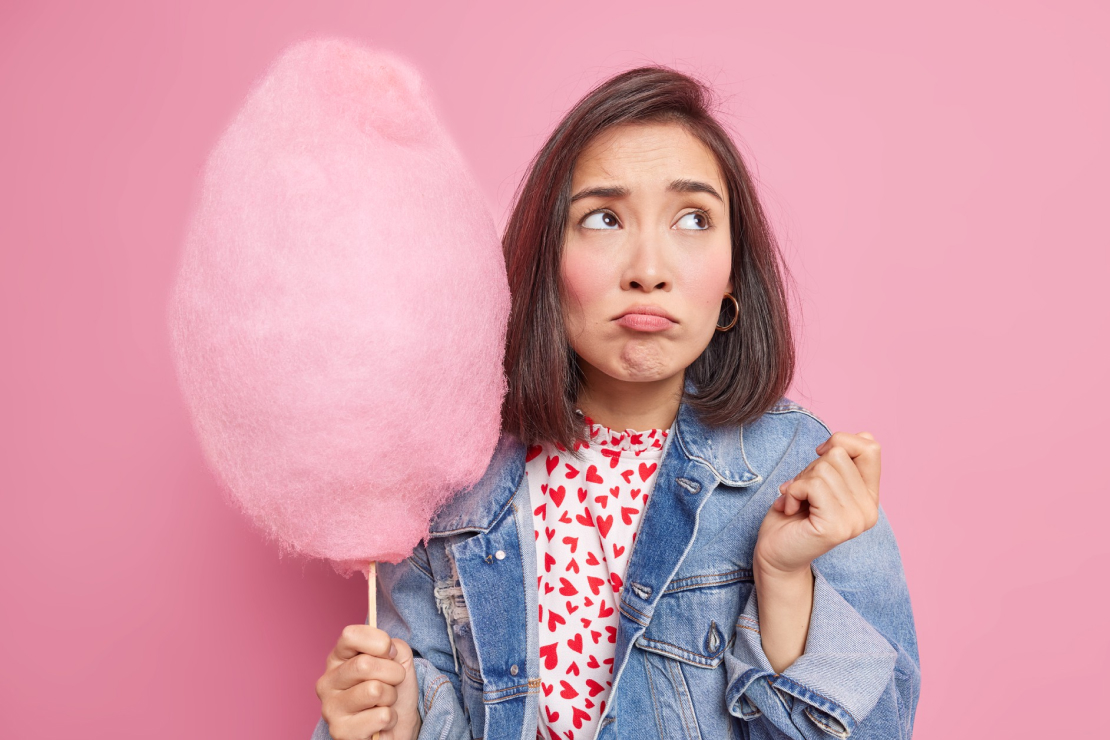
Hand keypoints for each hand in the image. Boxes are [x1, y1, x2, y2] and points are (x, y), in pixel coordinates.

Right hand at [316, 625, 421, 739]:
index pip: (350, 635)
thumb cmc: (394, 689)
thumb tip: (387, 650)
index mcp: (338, 658)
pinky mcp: (341, 732)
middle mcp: (327, 681)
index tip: (391, 654)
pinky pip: (381, 716)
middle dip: (392, 673)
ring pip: (374, 691)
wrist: (398, 726)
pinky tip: (380, 723)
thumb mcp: (399, 658)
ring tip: (384, 703)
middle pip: (364, 664)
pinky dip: (390, 718)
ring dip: (390, 697)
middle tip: (393, 683)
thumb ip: (393, 645)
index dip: (380, 642)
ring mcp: (330, 708)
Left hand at [754, 431, 880, 576]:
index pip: (871, 447)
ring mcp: (855, 520)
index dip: (841, 441)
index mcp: (870, 497)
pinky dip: (793, 491)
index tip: (819, 456)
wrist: (775, 554)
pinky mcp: (836, 527)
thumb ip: (838, 462)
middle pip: (839, 454)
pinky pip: (813, 485)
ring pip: (824, 468)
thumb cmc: (793, 515)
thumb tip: (847, 437)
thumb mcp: (819, 480)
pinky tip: (790, 508)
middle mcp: (869, 510)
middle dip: (811, 467)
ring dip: (800, 481)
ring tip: (796, 501)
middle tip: (802, 492)